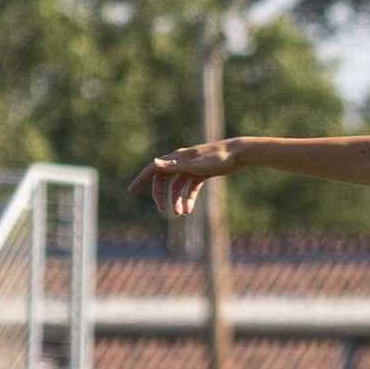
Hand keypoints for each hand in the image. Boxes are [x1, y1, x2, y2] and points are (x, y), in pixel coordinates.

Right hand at [127, 140, 241, 216]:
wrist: (238, 154)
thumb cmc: (217, 158)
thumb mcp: (195, 165)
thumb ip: (174, 166)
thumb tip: (154, 164)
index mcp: (177, 158)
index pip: (153, 169)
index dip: (140, 180)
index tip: (130, 191)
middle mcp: (181, 162)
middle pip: (163, 179)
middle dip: (160, 195)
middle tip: (161, 209)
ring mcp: (191, 167)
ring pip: (177, 186)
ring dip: (176, 200)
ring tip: (181, 214)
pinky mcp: (201, 172)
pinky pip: (190, 187)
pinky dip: (188, 198)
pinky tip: (189, 211)